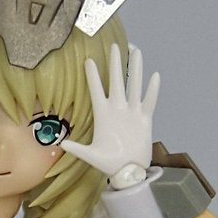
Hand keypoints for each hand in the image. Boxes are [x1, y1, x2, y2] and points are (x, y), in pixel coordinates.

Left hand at [61, 45, 159, 185]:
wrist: (128, 172)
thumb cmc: (108, 164)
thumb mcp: (91, 156)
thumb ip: (78, 149)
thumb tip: (62, 143)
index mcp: (103, 115)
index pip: (96, 90)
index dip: (92, 76)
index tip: (87, 60)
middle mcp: (117, 109)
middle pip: (116, 81)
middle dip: (115, 63)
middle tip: (114, 45)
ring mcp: (132, 113)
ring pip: (134, 85)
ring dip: (135, 69)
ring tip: (136, 51)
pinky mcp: (144, 119)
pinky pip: (149, 102)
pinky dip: (152, 90)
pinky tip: (155, 76)